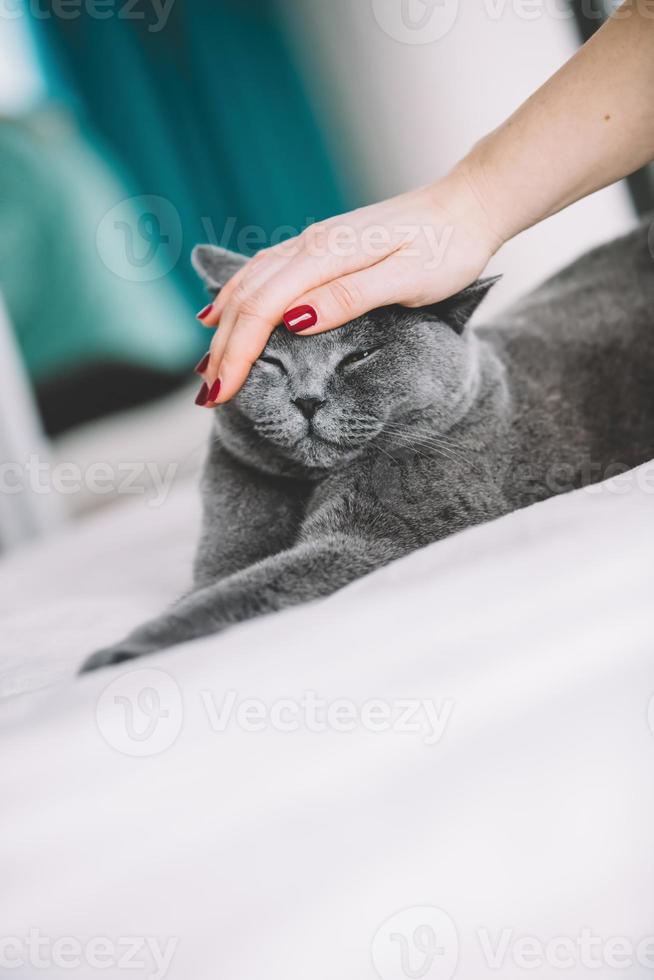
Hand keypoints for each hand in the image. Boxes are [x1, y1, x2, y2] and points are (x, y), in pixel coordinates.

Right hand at [198, 162, 502, 402]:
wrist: (467, 206)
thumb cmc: (447, 249)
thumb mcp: (407, 279)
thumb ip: (349, 298)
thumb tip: (292, 320)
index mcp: (326, 255)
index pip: (262, 308)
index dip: (238, 352)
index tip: (222, 393)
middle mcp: (310, 245)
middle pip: (247, 297)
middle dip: (223, 347)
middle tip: (208, 394)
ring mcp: (313, 242)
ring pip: (250, 283)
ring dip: (224, 325)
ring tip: (209, 363)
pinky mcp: (321, 245)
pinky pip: (264, 272)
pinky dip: (237, 297)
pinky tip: (224, 311)